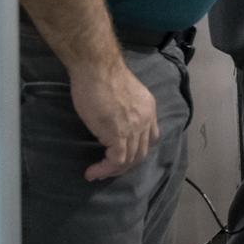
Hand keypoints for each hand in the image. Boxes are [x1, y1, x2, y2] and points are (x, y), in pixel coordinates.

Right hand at [69, 58, 159, 181]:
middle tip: (107, 170)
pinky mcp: (119, 135)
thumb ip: (124, 109)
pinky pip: (117, 160)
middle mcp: (147, 120)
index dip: (136, 150)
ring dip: (113, 171)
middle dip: (125, 165)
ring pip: (130, 159)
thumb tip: (113, 122)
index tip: (119, 156)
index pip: (150, 137)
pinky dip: (105, 169)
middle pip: (141, 152)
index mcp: (149, 109)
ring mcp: (135, 128)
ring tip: (97, 174)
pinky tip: (92, 172)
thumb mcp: (123, 95)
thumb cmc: (102, 76)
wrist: (97, 68)